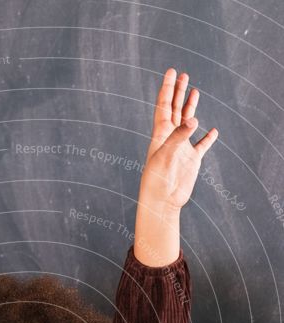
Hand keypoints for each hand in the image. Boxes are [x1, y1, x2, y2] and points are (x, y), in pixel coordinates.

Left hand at [139, 68, 218, 211]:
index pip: (164, 106)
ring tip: (195, 92)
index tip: (171, 72)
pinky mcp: (191, 161)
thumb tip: (195, 120)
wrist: (162, 201)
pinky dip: (208, 138)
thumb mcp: (166, 155)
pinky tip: (213, 131)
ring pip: (188, 123)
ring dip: (191, 108)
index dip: (167, 89)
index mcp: (161, 134)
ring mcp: (182, 148)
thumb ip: (179, 136)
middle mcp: (171, 138)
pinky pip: (201, 146)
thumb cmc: (158, 180)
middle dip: (179, 92)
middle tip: (183, 75)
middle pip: (175, 110)